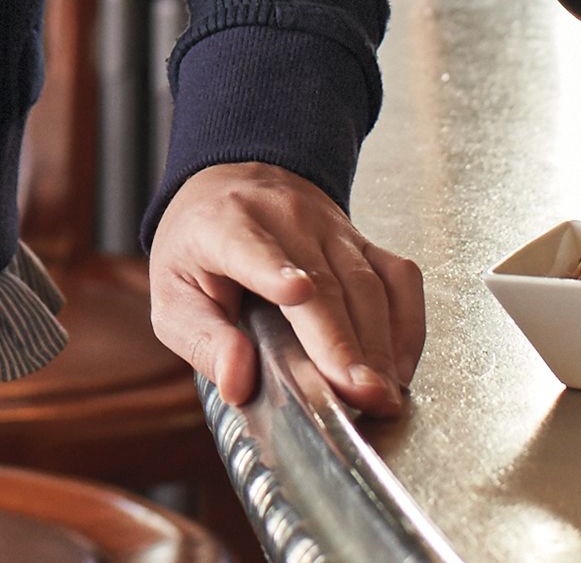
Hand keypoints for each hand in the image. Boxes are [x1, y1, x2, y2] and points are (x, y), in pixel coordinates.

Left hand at [148, 160, 424, 418]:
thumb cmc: (200, 249)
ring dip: (379, 345)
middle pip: (323, 283)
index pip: (251, 248)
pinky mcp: (362, 240)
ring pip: (365, 284)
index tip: (296, 292)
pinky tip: (398, 368)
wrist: (232, 183)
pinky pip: (398, 279)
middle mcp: (284, 217)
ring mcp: (329, 226)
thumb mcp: (173, 294)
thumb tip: (238, 382)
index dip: (275, 270)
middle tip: (363, 396)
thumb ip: (202, 340)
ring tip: (382, 396)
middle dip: (345, 344)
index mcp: (224, 226)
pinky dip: (406, 325)